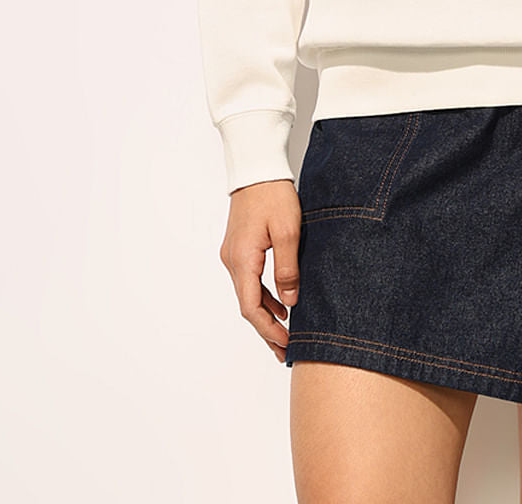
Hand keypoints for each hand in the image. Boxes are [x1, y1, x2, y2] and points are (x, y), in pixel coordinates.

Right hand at [219, 179, 300, 362]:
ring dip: (266, 314)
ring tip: (285, 334)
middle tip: (284, 352)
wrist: (256, 168)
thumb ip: (288, 269)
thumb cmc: (273, 195)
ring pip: (248, 294)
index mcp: (242, 260)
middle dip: (266, 330)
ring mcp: (233, 254)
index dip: (268, 330)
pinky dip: (264, 296)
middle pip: (247, 306)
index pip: (251, 308)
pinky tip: (280, 304)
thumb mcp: (288, 231)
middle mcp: (232, 261)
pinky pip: (250, 279)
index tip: (285, 345)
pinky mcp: (239, 247)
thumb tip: (290, 303)